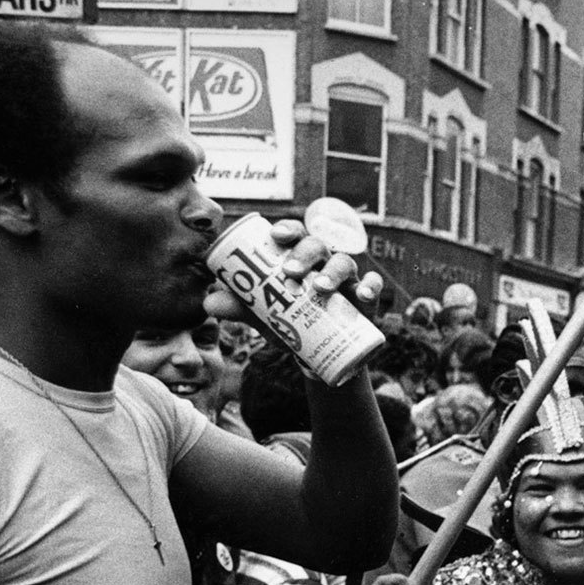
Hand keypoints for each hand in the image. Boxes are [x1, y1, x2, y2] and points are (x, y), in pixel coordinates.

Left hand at [204, 218, 380, 325]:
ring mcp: (348, 279)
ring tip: (320, 289)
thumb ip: (239, 307)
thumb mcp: (264, 315)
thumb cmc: (289, 322)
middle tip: (292, 271)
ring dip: (333, 271)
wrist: (316, 354)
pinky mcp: (366, 299)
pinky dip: (370, 286)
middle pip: (320, 244)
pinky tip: (362, 294)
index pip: (296, 234)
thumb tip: (210, 302)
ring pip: (346, 262)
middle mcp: (325, 262)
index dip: (289, 230)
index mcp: (300, 257)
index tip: (278, 236)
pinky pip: (373, 286)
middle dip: (306, 253)